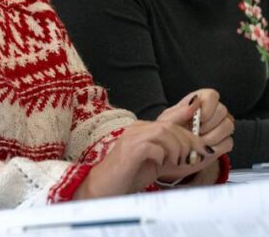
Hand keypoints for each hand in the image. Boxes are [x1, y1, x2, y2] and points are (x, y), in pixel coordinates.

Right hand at [74, 120, 209, 199]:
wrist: (106, 187)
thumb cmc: (130, 175)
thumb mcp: (157, 160)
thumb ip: (173, 151)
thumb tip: (196, 148)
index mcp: (142, 129)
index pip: (171, 121)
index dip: (189, 129)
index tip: (204, 141)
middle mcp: (135, 129)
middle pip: (169, 126)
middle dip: (188, 142)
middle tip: (193, 158)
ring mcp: (130, 138)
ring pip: (163, 132)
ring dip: (177, 149)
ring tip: (176, 163)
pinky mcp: (129, 151)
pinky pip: (153, 147)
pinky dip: (162, 156)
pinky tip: (160, 165)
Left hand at [155, 89, 233, 182]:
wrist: (172, 152)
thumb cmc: (170, 132)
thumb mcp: (168, 121)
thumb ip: (180, 111)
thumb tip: (194, 102)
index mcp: (199, 101)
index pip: (212, 95)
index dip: (208, 106)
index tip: (199, 117)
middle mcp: (213, 111)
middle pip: (222, 111)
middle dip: (208, 124)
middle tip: (195, 132)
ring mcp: (221, 126)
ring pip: (227, 127)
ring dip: (210, 137)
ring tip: (196, 141)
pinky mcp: (225, 142)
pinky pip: (227, 143)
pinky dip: (214, 148)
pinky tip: (202, 149)